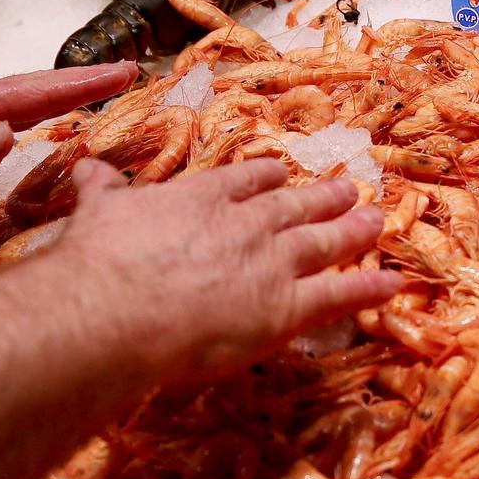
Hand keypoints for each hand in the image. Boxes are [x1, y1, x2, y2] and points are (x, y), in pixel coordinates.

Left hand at [0, 65, 136, 208]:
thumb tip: (10, 135)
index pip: (36, 93)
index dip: (83, 84)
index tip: (125, 70)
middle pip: (36, 90)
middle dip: (83, 82)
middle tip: (128, 72)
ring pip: (21, 103)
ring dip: (60, 95)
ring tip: (94, 91)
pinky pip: (3, 122)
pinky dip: (31, 117)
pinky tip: (32, 126)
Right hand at [43, 158, 400, 379]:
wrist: (119, 307)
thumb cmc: (102, 261)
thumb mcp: (96, 212)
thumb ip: (100, 191)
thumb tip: (85, 170)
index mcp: (201, 198)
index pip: (244, 181)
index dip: (266, 178)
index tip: (280, 173)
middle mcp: (246, 224)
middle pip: (293, 207)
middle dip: (322, 198)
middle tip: (348, 189)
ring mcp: (272, 264)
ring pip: (323, 242)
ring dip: (352, 231)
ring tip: (377, 220)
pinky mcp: (287, 308)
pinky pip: (339, 295)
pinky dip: (369, 289)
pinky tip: (393, 283)